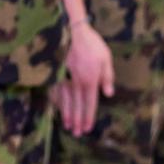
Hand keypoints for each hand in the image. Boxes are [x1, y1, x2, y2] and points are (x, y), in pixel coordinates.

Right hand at [53, 19, 113, 136]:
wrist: (70, 30)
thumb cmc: (91, 43)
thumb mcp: (106, 58)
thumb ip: (107, 77)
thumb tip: (108, 93)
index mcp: (90, 80)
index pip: (89, 104)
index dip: (88, 117)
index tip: (87, 129)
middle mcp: (76, 83)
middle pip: (76, 106)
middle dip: (77, 120)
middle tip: (76, 133)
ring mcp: (63, 78)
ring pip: (64, 101)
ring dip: (66, 114)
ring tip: (67, 125)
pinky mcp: (55, 73)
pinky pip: (55, 91)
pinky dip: (56, 102)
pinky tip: (57, 108)